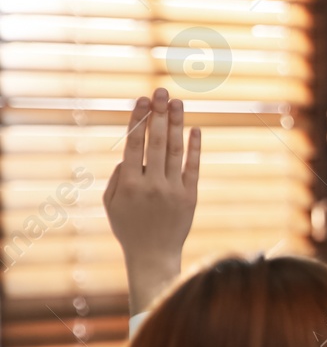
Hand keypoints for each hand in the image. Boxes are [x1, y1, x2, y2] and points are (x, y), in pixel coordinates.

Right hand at [105, 89, 199, 314]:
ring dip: (176, 124)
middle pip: (156, 142)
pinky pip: (193, 167)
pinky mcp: (190, 196)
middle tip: (161, 90)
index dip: (139, 120)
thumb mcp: (111, 203)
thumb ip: (117, 177)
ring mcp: (173, 189)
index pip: (134, 144)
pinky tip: (195, 129)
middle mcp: (151, 184)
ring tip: (177, 102)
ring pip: (175, 150)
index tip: (142, 99)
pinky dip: (195, 147)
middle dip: (158, 113)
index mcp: (128, 183)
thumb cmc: (129, 228)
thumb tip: (130, 155)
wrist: (154, 255)